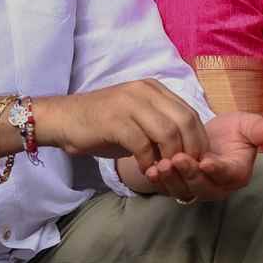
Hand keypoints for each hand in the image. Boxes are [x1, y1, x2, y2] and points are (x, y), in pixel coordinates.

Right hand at [37, 82, 209, 173]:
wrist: (63, 120)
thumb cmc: (102, 125)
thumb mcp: (138, 119)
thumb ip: (161, 128)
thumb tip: (188, 151)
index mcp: (154, 89)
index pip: (190, 113)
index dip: (199, 140)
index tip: (197, 162)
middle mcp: (145, 91)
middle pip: (185, 121)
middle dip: (190, 150)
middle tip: (186, 171)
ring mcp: (129, 104)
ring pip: (167, 133)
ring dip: (170, 158)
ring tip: (164, 172)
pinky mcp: (115, 120)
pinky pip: (143, 144)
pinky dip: (147, 161)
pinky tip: (144, 170)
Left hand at [143, 112, 262, 202]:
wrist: (210, 136)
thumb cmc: (232, 132)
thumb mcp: (246, 124)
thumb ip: (256, 128)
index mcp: (236, 173)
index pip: (227, 174)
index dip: (216, 170)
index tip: (206, 162)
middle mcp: (217, 187)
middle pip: (203, 186)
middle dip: (189, 174)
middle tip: (178, 159)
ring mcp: (197, 189)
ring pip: (184, 190)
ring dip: (172, 179)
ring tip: (161, 164)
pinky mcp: (180, 187)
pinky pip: (169, 189)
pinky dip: (159, 182)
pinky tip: (150, 169)